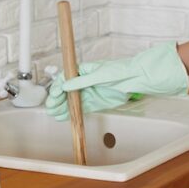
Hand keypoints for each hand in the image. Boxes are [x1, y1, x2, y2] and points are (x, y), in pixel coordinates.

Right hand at [44, 42, 188, 120]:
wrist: (137, 79)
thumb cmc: (121, 71)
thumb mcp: (102, 74)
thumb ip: (83, 80)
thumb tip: (67, 84)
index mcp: (84, 70)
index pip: (66, 78)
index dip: (58, 86)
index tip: (55, 94)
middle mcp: (84, 81)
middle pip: (66, 91)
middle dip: (57, 99)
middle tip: (51, 107)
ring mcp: (89, 92)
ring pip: (71, 101)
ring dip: (62, 107)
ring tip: (54, 114)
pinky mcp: (95, 102)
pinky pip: (80, 108)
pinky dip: (71, 113)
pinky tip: (63, 117)